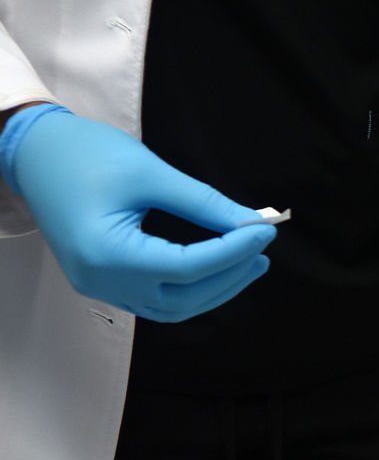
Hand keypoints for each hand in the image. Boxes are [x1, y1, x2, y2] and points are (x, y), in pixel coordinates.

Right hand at [0, 104, 274, 321]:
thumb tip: (249, 222)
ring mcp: (100, 286)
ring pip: (172, 307)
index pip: (187, 267)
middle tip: (262, 248)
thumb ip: (203, 203)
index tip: (264, 230)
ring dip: (215, 288)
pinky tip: (216, 267)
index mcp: (108, 254)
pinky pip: (156, 299)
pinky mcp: (103, 281)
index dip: (233, 251)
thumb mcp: (150, 173)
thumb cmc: (84, 153)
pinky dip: (190, 287)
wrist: (33, 152)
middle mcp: (101, 281)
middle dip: (230, 276)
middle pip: (184, 298)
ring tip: (249, 260)